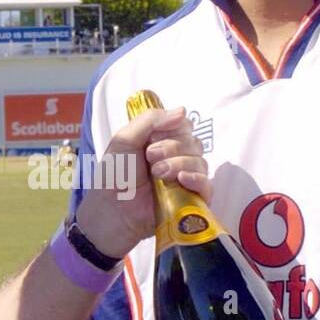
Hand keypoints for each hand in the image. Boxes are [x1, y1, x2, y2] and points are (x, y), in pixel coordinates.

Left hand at [73, 106, 209, 260]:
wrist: (111, 209)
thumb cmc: (115, 175)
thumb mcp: (125, 139)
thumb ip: (150, 120)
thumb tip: (183, 110)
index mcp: (163, 142)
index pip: (185, 125)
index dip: (173, 127)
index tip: (152, 138)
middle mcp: (178, 158)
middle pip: (194, 142)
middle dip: (172, 146)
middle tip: (150, 157)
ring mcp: (186, 179)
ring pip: (200, 161)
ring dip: (178, 162)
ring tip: (157, 173)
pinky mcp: (192, 200)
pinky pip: (208, 185)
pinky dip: (197, 179)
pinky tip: (181, 179)